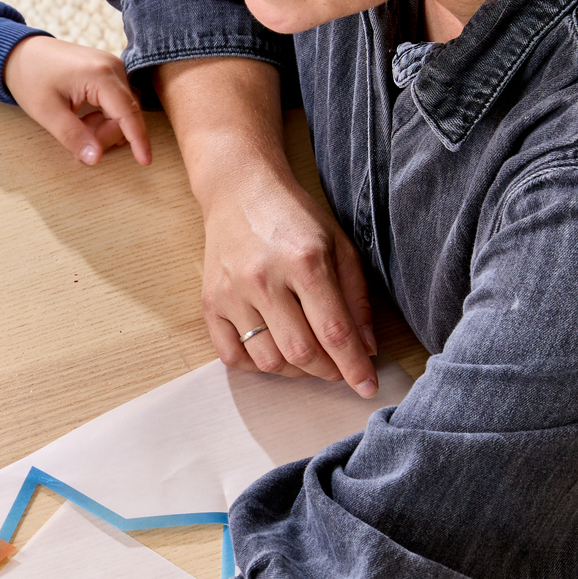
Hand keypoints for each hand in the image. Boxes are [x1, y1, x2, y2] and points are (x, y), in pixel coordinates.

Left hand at [2, 35, 151, 166]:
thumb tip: (95, 158)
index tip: (145, 162)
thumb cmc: (30, 78)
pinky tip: (83, 117)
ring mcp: (112, 67)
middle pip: (125, 115)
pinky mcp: (109, 70)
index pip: (128, 113)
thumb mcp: (47, 112)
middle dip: (104, 135)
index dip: (138, 140)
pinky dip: (102, 116)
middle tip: (76, 145)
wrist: (20, 53)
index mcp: (100, 75)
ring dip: (102, 126)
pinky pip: (116, 102)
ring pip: (121, 110)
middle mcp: (113, 67)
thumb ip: (73, 136)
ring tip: (76, 125)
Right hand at [200, 163, 378, 394]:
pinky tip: (274, 351)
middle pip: (301, 352)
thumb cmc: (294, 217)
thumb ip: (355, 297)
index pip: (334, 331)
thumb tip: (366, 348)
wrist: (239, 191)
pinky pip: (232, 356)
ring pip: (268, 360)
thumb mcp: (339, 246)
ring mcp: (232, 293)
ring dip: (296, 371)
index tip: (366, 387)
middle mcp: (264, 279)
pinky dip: (257, 365)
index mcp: (304, 261)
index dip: (354, 366)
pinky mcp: (210, 302)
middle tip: (338, 369)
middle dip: (328, 372)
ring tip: (309, 358)